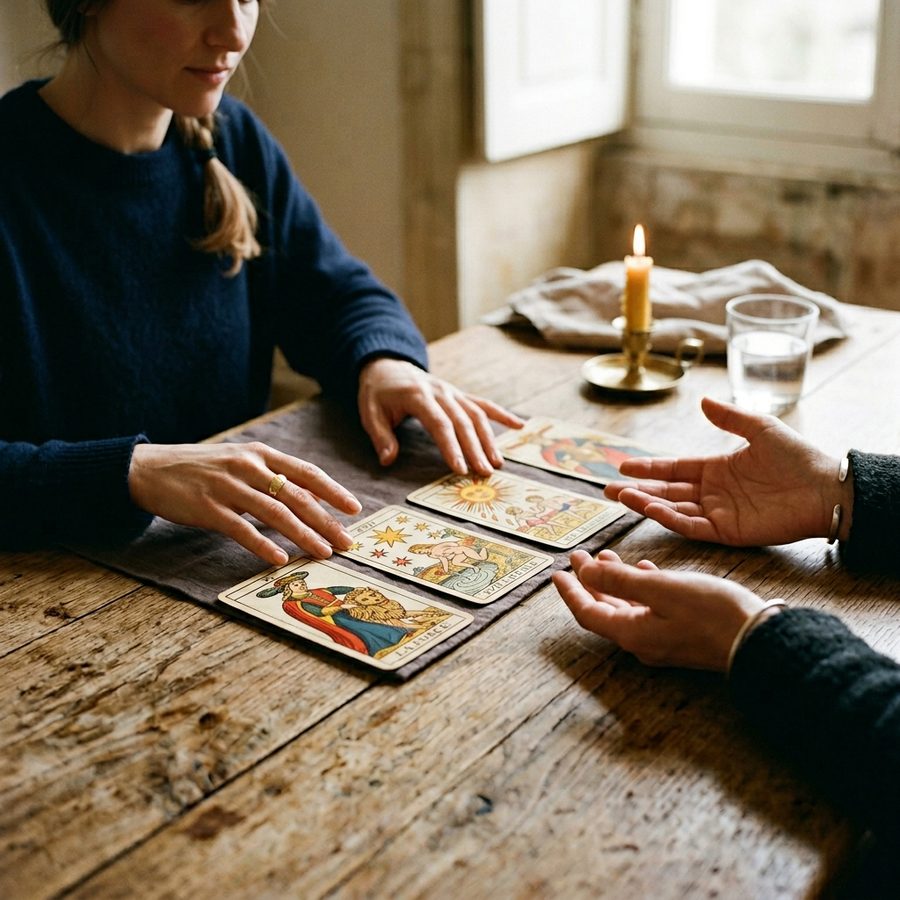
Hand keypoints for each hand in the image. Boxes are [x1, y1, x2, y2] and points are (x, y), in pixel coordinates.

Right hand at [128, 442, 361, 565]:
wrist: (149, 469)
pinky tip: (280, 559)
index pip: (306, 472)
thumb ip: (272, 476)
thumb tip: (310, 498)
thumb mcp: (240, 461)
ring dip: (304, 535)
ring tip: (323, 552)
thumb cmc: (201, 467)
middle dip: (326, 521)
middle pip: (297, 496)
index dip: (333, 490)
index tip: (354, 509)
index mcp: (260, 453)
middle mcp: (248, 466)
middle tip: (346, 541)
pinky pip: (242, 530)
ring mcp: (228, 486)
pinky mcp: (208, 507)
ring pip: (276, 513)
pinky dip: (263, 545)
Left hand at [357, 358, 523, 475]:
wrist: (387, 364)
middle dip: (475, 449)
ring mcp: (453, 392)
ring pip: (477, 414)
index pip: (439, 423)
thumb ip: (380, 436)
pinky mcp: (459, 394)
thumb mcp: (369, 412)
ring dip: (489, 439)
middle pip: (463, 421)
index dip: (451, 446)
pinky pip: (484, 404)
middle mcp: (441, 392)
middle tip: (484, 473)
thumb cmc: (378, 392)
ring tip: (497, 463)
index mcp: (418, 395)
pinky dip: (503, 415)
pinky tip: (520, 426)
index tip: (459, 468)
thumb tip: (388, 460)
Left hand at [553, 549, 768, 670]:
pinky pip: (649, 611)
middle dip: (590, 582)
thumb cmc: (712, 613)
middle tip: (581, 557)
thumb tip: (585, 572)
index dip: (570, 592)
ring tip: (608, 557)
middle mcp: (642, 642)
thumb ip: (620, 580)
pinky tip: (647, 570)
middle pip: (604, 610)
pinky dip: (640, 589)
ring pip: (627, 609)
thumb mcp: (661, 588)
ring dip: (615, 583)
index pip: (587, 612)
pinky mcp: (681, 636)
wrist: (759, 639)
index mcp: (631, 633)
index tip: (558, 572)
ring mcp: (662, 641)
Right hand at [604, 397, 851, 546]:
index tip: (623, 467)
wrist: (824, 488)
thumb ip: (729, 418)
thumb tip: (702, 401)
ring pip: (673, 510)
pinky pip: (691, 526)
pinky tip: (651, 508)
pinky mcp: (727, 532)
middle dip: (637, 490)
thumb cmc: (798, 457)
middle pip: (666, 491)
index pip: (674, 469)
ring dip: (647, 504)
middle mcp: (713, 492)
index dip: (648, 468)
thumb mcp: (760, 428)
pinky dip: (670, 519)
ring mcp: (718, 513)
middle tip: (608, 489)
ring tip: (622, 497)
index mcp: (717, 469)